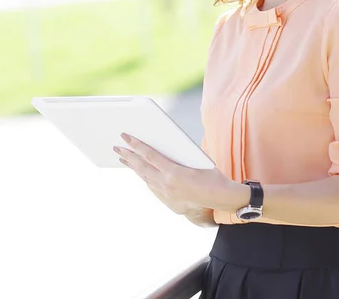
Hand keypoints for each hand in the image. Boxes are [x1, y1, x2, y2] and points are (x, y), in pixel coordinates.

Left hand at [113, 133, 248, 215]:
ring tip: (123, 158)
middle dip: (128, 156)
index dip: (136, 145)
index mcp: (173, 172)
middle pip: (142, 168)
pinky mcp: (169, 202)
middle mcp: (166, 185)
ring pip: (145, 178)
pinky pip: (152, 187)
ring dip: (134, 167)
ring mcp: (166, 195)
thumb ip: (177, 155)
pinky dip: (145, 177)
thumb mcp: (196, 158)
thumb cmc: (211, 174)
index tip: (126, 136)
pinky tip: (140, 171)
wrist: (221, 198)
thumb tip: (161, 147)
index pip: (149, 155)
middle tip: (117, 147)